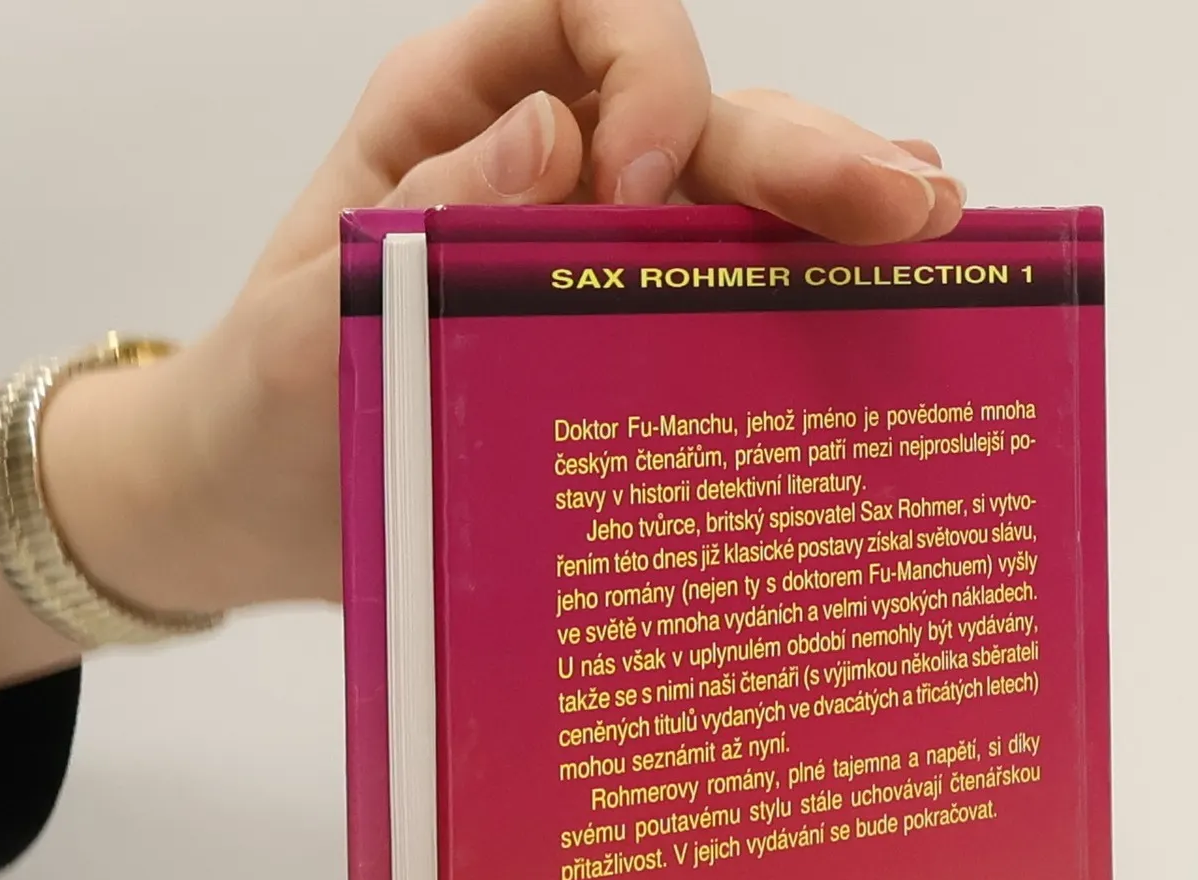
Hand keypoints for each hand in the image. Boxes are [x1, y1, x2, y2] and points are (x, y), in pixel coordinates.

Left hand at [47, 0, 963, 618]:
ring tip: (932, 228)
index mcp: (459, 113)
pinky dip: (806, 290)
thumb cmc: (270, 406)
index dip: (641, 75)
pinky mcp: (628, 341)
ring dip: (834, 208)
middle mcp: (547, 161)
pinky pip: (726, 299)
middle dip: (801, 153)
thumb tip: (557, 139)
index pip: (579, 16)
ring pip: (733, 199)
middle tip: (906, 206)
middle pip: (695, 116)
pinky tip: (886, 286)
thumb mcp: (315, 317)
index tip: (640, 186)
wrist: (265, 512)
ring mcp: (598, 253)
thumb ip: (421, 223)